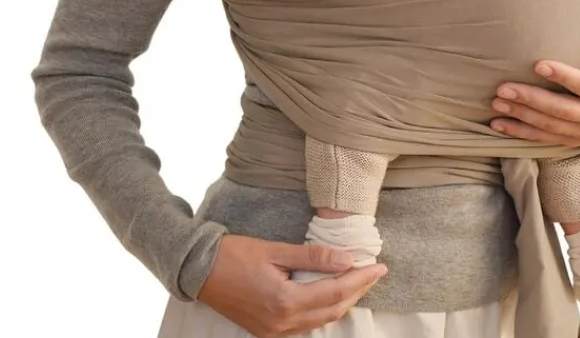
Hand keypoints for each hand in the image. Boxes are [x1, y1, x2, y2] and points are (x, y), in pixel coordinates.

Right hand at [197, 234, 387, 336]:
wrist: (200, 271)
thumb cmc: (235, 255)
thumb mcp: (275, 250)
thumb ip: (313, 257)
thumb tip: (347, 258)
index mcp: (285, 302)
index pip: (335, 292)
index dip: (360, 279)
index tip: (379, 266)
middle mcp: (283, 324)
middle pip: (332, 311)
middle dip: (358, 291)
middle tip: (375, 272)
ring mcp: (275, 332)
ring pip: (321, 321)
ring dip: (343, 302)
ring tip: (359, 280)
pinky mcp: (268, 332)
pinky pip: (306, 324)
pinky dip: (323, 309)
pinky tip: (331, 294)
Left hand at [491, 34, 579, 147]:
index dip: (563, 76)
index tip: (539, 64)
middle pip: (559, 110)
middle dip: (530, 99)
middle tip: (504, 87)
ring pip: (548, 126)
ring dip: (520, 115)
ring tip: (497, 102)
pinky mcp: (571, 141)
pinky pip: (543, 139)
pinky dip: (520, 133)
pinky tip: (499, 124)